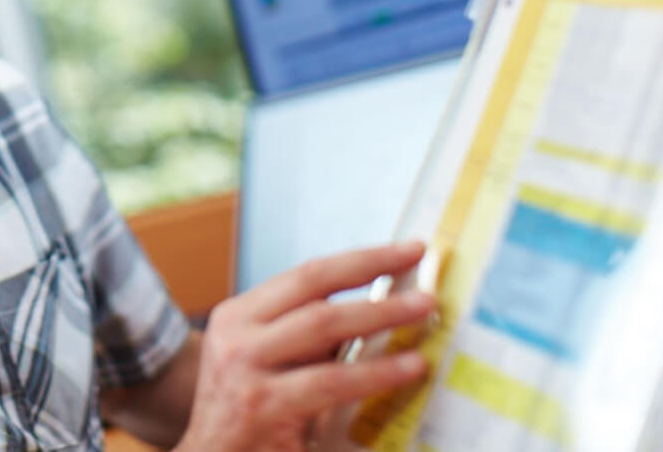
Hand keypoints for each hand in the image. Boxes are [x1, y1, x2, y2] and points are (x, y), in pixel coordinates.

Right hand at [175, 241, 434, 451]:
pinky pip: (332, 380)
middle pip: (316, 289)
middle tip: (425, 278)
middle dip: (375, 274)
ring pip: (324, 326)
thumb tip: (377, 310)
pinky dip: (376, 371)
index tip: (406, 250)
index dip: (362, 259)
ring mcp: (246, 368)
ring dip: (381, 315)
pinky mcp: (263, 405)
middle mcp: (237, 334)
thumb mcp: (265, 361)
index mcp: (238, 315)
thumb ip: (304, 337)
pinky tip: (408, 366)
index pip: (308, 275)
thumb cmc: (247, 413)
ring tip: (423, 313)